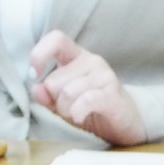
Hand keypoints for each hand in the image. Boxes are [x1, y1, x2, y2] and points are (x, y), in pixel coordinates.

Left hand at [29, 31, 145, 145]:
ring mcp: (105, 76)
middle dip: (54, 100)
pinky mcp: (113, 94)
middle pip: (54, 79)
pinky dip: (77, 112)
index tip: (36, 74)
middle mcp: (93, 61)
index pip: (57, 39)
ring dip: (66, 109)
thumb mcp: (64, 103)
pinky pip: (85, 100)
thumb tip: (37, 89)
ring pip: (67, 92)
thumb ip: (48, 96)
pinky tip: (79, 117)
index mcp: (78, 58)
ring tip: (76, 114)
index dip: (39, 54)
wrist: (128, 125)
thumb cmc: (94, 111)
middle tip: (66, 108)